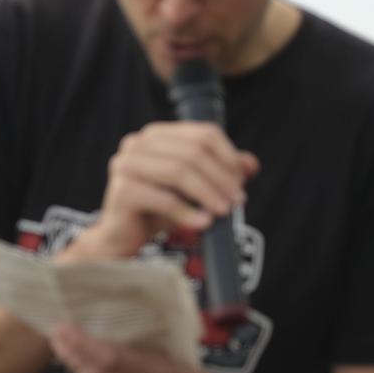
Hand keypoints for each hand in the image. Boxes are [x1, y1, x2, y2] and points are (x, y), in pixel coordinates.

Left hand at [51, 324, 214, 372]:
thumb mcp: (177, 352)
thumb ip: (146, 342)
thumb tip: (102, 321)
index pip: (115, 359)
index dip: (85, 344)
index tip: (65, 327)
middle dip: (73, 354)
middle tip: (58, 336)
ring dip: (76, 368)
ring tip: (67, 349)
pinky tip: (85, 372)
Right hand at [66, 121, 258, 261]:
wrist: (123, 238)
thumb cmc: (157, 211)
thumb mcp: (193, 189)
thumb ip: (219, 172)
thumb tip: (251, 164)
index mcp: (157, 135)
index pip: (203, 134)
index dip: (228, 156)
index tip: (242, 181)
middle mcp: (138, 143)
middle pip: (192, 152)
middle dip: (220, 177)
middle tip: (237, 201)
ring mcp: (126, 164)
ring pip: (179, 171)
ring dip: (207, 193)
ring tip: (223, 212)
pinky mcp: (122, 190)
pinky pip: (164, 199)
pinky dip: (187, 212)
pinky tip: (202, 223)